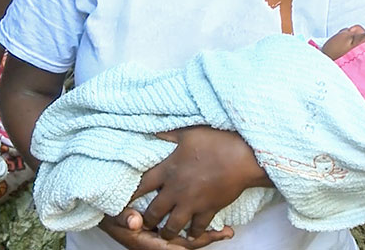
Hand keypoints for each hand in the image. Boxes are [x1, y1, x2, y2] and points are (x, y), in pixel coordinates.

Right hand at [99, 208, 231, 248]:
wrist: (100, 213)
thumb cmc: (108, 213)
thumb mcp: (114, 216)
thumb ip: (125, 219)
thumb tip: (136, 222)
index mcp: (148, 242)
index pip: (179, 245)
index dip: (198, 240)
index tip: (215, 234)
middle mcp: (156, 242)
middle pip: (188, 244)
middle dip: (207, 238)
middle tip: (228, 232)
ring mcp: (158, 236)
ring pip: (186, 238)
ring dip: (204, 231)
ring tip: (225, 228)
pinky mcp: (159, 229)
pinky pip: (180, 231)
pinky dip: (194, 223)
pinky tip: (206, 215)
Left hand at [135, 127, 270, 239]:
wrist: (243, 156)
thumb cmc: (215, 141)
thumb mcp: (187, 133)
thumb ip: (167, 135)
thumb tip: (151, 130)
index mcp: (168, 170)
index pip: (141, 185)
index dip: (129, 194)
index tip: (121, 201)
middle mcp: (176, 190)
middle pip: (153, 212)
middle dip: (146, 219)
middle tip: (142, 222)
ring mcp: (192, 202)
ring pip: (173, 225)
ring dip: (166, 230)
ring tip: (163, 233)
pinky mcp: (208, 210)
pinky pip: (197, 228)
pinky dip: (193, 233)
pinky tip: (190, 234)